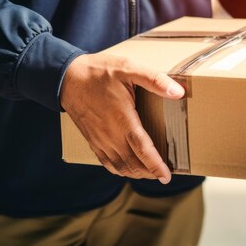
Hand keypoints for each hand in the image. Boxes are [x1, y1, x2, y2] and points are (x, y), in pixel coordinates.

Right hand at [60, 50, 184, 183]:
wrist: (67, 77)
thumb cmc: (99, 71)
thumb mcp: (129, 68)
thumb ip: (155, 80)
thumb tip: (178, 92)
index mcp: (123, 120)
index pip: (143, 150)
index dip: (156, 165)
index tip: (166, 176)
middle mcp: (110, 135)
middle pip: (133, 163)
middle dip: (149, 172)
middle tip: (163, 176)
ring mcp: (99, 139)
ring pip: (120, 166)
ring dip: (136, 173)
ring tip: (149, 174)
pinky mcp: (92, 139)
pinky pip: (106, 162)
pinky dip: (119, 169)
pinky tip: (126, 168)